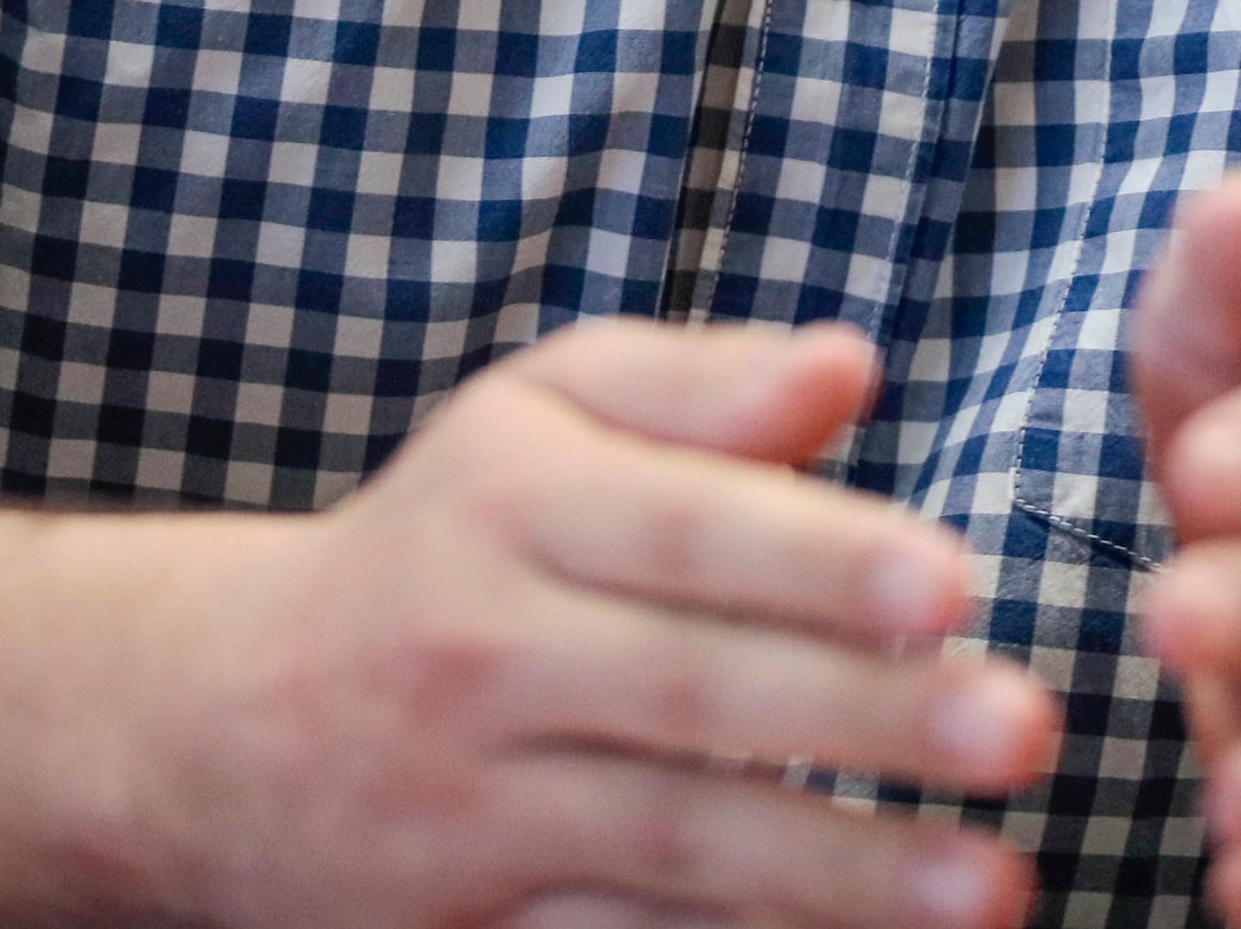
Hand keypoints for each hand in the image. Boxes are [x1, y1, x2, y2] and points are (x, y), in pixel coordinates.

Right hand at [151, 319, 1057, 928]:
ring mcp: (468, 811)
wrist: (211, 720)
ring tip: (997, 887)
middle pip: (696, 694)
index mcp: (517, 508)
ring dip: (844, 875)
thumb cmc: (446, 537)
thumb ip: (702, 386)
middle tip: (1029, 729)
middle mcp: (485, 655)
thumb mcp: (539, 416)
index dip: (823, 560)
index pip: (689, 530)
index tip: (958, 586)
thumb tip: (851, 364)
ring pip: (674, 847)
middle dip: (869, 720)